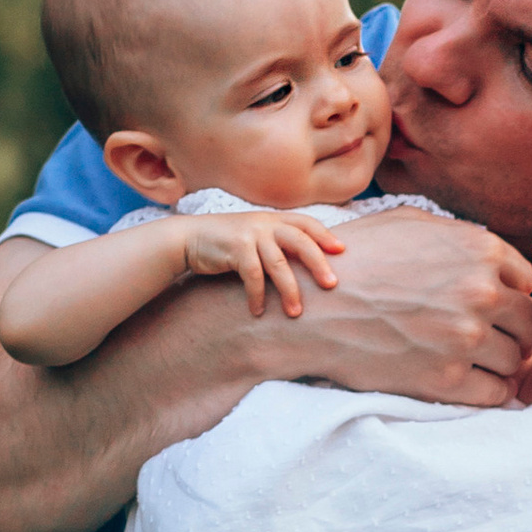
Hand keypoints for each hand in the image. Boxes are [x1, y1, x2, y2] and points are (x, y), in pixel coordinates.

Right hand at [177, 212, 345, 316]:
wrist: (189, 238)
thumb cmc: (226, 242)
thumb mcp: (255, 235)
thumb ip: (277, 243)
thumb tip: (306, 265)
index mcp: (274, 219)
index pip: (306, 223)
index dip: (325, 236)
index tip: (342, 251)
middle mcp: (265, 223)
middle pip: (301, 241)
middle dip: (318, 263)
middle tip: (332, 285)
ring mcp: (250, 234)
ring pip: (278, 264)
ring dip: (289, 290)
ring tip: (295, 312)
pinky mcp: (235, 248)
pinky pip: (253, 275)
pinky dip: (257, 295)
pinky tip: (259, 311)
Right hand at [246, 209, 531, 404]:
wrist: (310, 309)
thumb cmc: (354, 261)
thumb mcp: (406, 223)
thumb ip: (456, 233)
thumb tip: (487, 245)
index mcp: (478, 250)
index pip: (527, 283)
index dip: (511, 297)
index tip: (492, 309)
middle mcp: (481, 292)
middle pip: (528, 323)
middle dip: (512, 332)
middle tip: (491, 341)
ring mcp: (466, 338)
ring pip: (514, 361)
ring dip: (500, 364)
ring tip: (474, 362)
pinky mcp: (447, 379)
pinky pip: (495, 393)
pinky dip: (487, 392)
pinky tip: (469, 383)